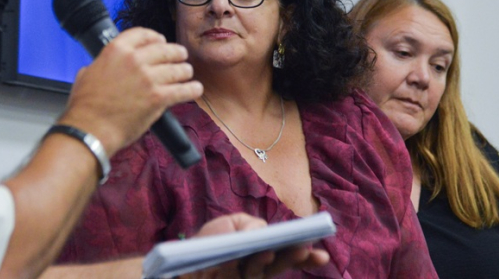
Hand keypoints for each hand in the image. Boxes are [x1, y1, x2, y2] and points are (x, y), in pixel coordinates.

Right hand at [60, 27, 202, 153]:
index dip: (156, 37)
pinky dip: (192, 89)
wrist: (90, 129)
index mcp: (116, 50)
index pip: (143, 34)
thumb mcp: (87, 73)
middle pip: (166, 49)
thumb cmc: (86, 106)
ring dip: (185, 71)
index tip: (161, 41)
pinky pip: (184, 90)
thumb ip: (102, 64)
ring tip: (187, 73)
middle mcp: (135, 60)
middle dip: (176, 52)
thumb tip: (106, 66)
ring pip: (178, 69)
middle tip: (181, 56)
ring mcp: (149, 78)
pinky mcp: (159, 98)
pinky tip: (195, 89)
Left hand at [180, 214, 329, 278]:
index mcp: (259, 254)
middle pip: (278, 265)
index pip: (285, 254)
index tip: (321, 254)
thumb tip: (260, 232)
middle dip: (290, 257)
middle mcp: (254, 270)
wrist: (177, 264)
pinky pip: (237, 276)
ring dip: (267, 261)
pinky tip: (245, 256)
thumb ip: (247, 225)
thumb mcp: (227, 225)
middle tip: (303, 249)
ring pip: (260, 273)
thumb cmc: (206, 244)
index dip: (303, 256)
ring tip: (272, 250)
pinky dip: (240, 266)